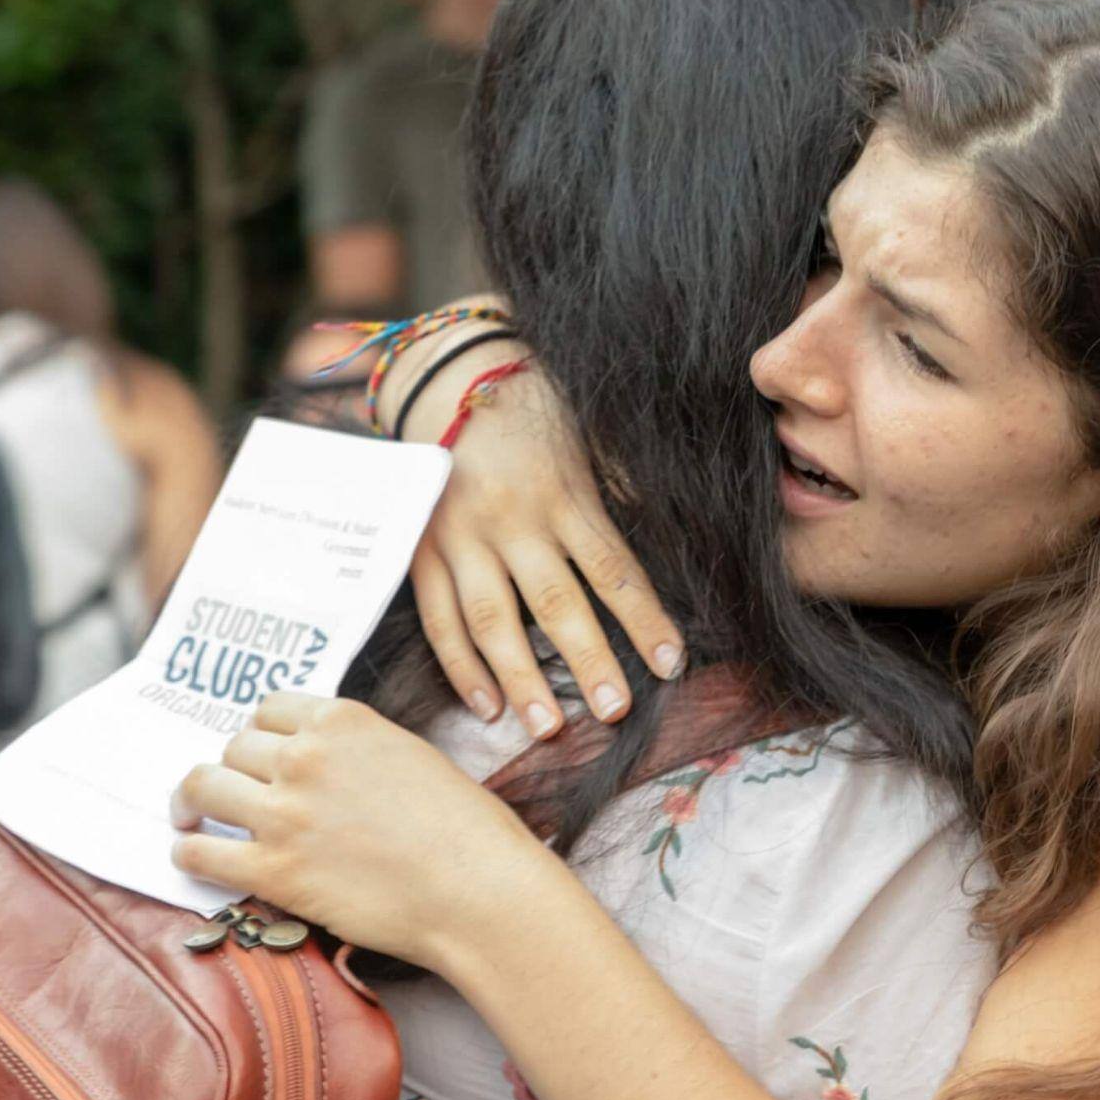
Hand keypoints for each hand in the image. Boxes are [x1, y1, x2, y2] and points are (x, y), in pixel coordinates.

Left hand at [169, 692, 551, 968]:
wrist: (479, 892)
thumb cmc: (468, 832)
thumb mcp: (415, 759)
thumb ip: (359, 752)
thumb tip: (328, 769)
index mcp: (344, 721)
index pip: (269, 709)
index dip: (260, 733)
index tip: (260, 754)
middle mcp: (306, 758)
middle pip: (233, 748)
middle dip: (233, 770)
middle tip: (235, 793)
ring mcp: (284, 814)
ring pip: (201, 787)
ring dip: (192, 801)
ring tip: (190, 816)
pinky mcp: (274, 871)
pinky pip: (198, 852)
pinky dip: (188, 853)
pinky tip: (195, 856)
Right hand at [395, 324, 683, 733]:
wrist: (445, 371)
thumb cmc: (534, 411)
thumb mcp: (588, 442)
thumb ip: (619, 497)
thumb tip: (678, 542)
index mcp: (564, 494)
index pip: (614, 569)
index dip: (645, 619)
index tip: (672, 664)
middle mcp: (513, 519)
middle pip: (556, 602)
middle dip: (588, 661)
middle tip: (614, 711)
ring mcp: (461, 536)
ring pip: (491, 618)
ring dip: (521, 678)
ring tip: (547, 727)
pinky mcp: (422, 548)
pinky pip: (438, 616)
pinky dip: (461, 665)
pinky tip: (488, 705)